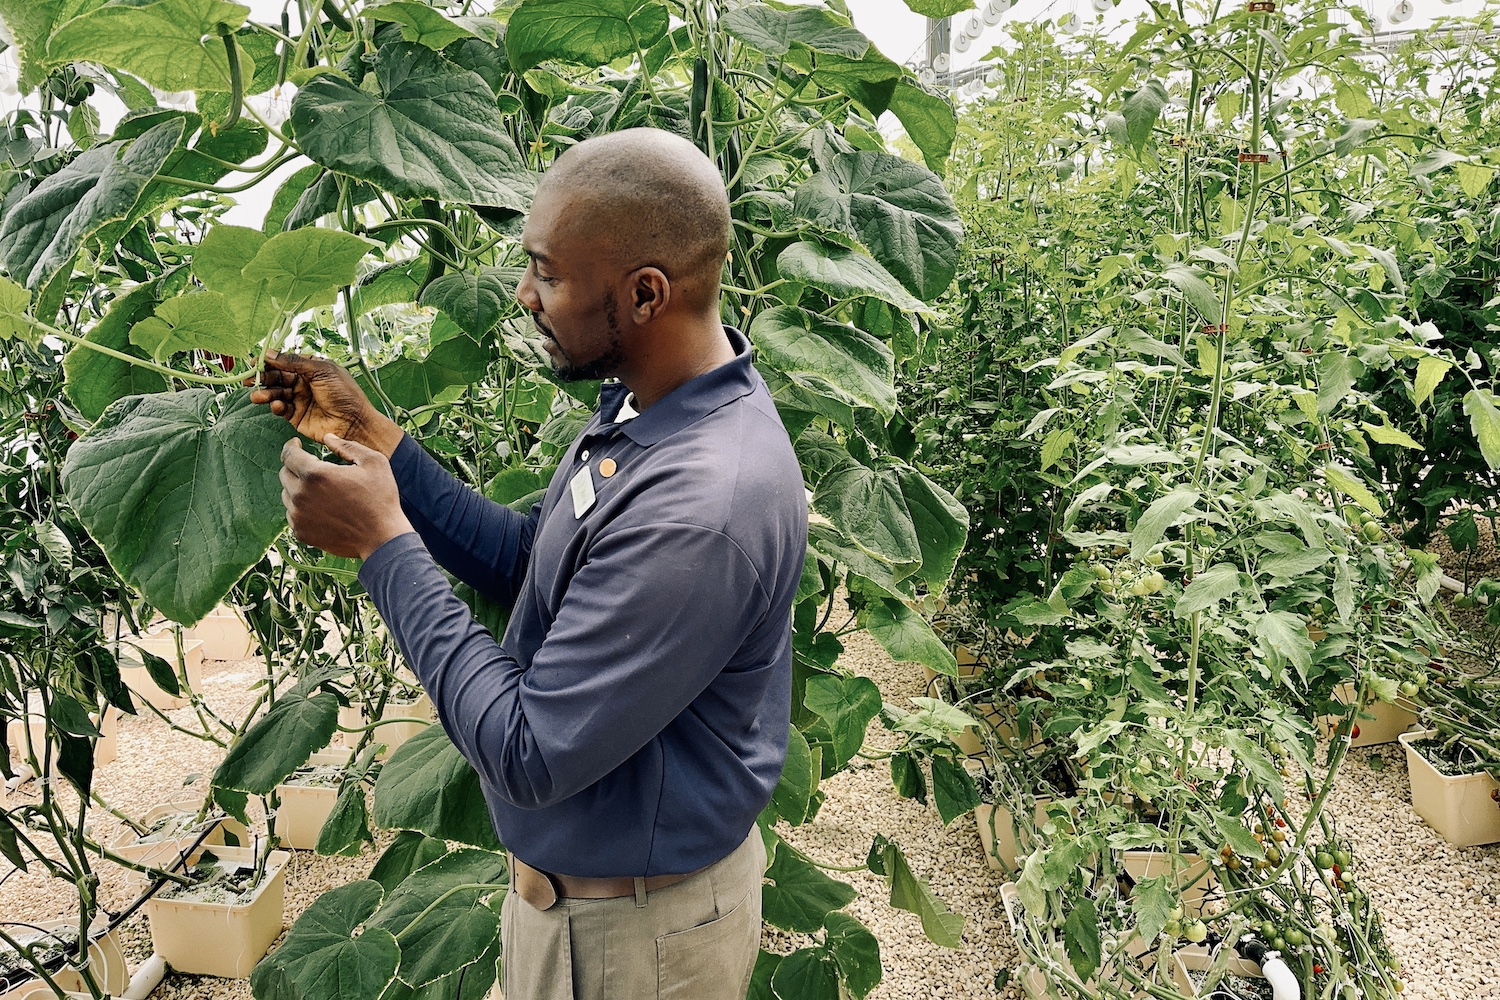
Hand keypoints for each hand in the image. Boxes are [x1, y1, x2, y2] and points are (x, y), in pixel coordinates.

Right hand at [247, 351, 403, 456]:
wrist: (355, 424)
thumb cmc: (345, 395)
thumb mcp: (322, 371)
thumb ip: (294, 362)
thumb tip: (269, 352)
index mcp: (311, 368)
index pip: (285, 361)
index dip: (269, 361)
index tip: (254, 362)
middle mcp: (304, 382)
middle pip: (276, 376)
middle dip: (263, 378)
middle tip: (251, 380)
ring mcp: (300, 399)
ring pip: (275, 393)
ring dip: (265, 393)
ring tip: (258, 396)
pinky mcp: (296, 416)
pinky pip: (280, 409)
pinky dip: (276, 406)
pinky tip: (278, 406)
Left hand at [280, 435, 413, 558]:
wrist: (382, 539)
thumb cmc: (380, 499)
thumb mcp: (374, 462)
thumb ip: (347, 446)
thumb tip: (328, 438)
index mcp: (315, 474)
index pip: (289, 455)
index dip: (291, 447)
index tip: (295, 444)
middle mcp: (301, 495)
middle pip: (284, 474)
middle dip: (295, 467)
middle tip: (312, 468)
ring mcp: (299, 516)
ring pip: (287, 495)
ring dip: (298, 488)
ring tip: (320, 491)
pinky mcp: (301, 532)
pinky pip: (293, 515)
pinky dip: (301, 509)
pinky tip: (321, 509)